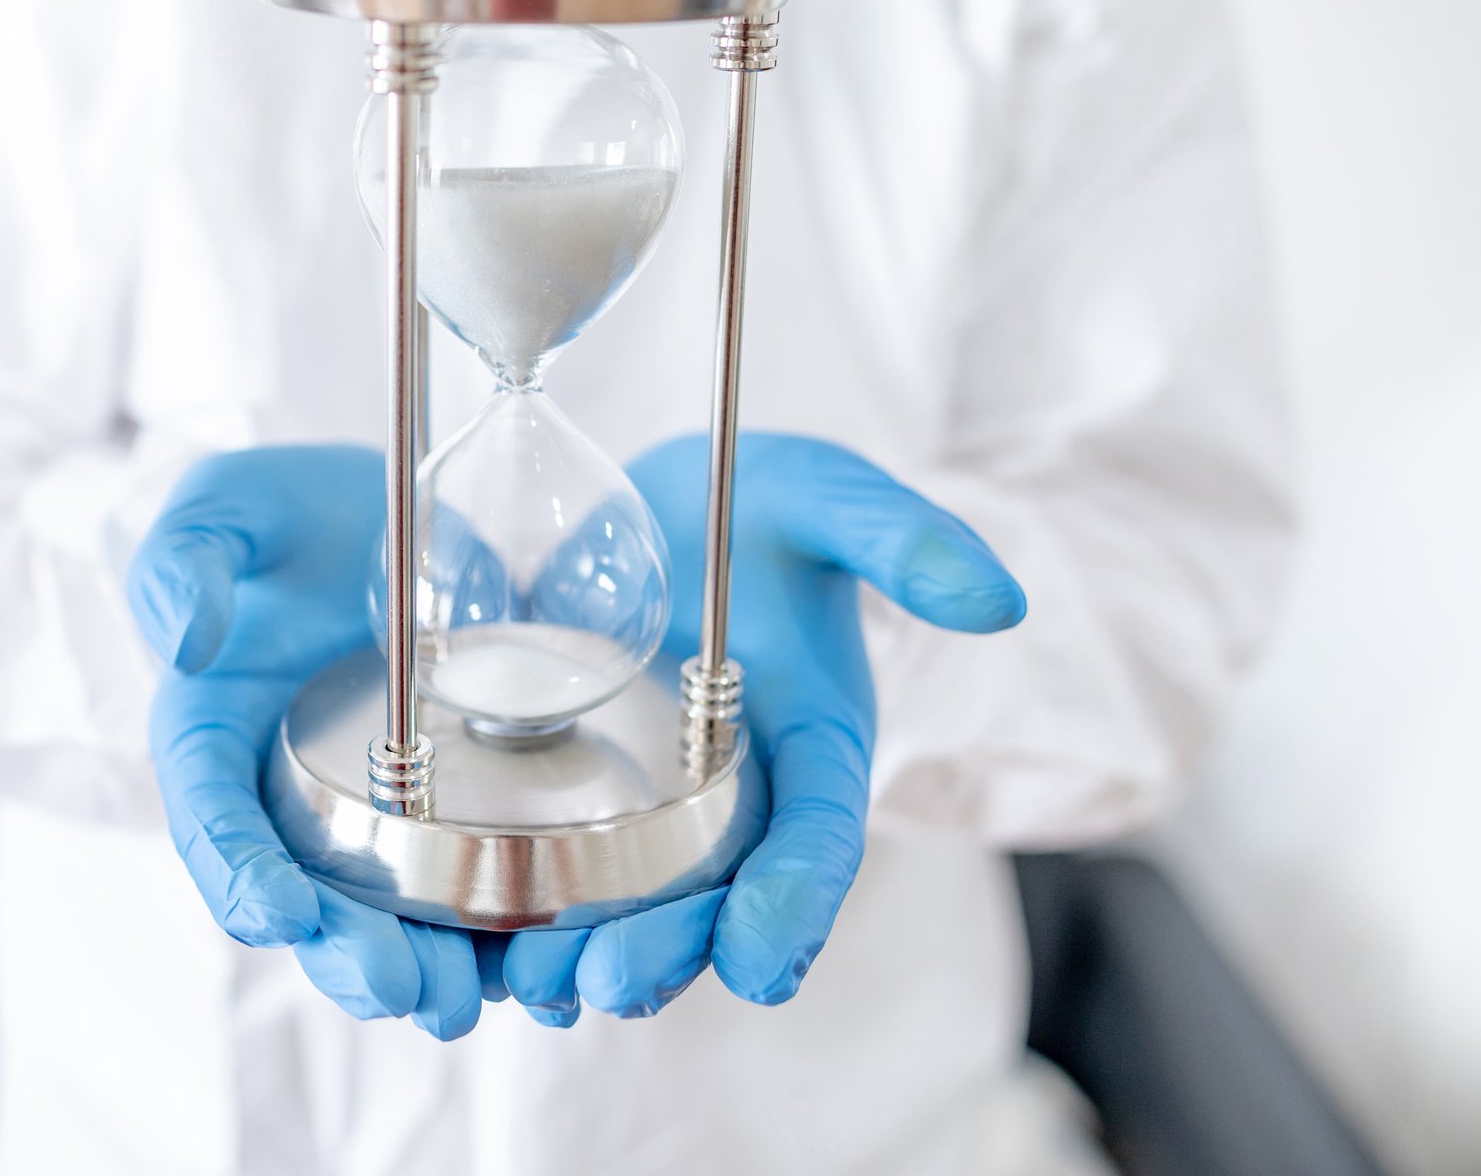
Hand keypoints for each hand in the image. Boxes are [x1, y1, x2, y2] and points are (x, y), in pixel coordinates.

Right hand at [127, 446, 486, 1039]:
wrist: (391, 512)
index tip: (279, 914)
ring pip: (387, 918)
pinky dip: (496, 938)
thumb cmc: (290, 514)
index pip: (213, 824)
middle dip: (344, 954)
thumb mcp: (228, 504)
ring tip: (461, 1003)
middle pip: (305, 900)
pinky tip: (537, 971)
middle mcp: (285, 800)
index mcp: (216, 740)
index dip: (240, 877)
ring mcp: (369, 816)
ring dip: (421, 971)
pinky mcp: (450, 814)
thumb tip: (182, 642)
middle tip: (396, 989)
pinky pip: (469, 889)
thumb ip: (181, 558)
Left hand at [493, 434, 1025, 1018]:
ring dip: (593, 957)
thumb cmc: (757, 503)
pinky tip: (483, 953)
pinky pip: (570, 878)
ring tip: (537, 984)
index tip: (760, 969)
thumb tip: (997, 599)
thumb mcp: (821, 494)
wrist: (666, 506)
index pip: (821, 839)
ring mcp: (670, 812)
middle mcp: (750, 799)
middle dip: (674, 951)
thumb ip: (900, 536)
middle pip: (721, 899)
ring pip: (643, 909)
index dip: (795, 904)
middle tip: (611, 985)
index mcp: (818, 743)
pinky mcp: (595, 803)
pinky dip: (534, 922)